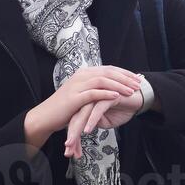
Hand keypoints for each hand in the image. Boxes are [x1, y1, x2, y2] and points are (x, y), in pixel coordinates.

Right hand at [28, 64, 142, 138]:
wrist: (46, 116)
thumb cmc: (64, 108)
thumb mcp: (81, 94)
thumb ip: (93, 89)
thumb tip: (109, 89)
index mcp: (84, 73)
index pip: (108, 69)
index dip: (124, 73)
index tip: (137, 78)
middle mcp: (81, 76)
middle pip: (108, 72)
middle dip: (125, 78)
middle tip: (139, 84)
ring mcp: (77, 85)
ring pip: (102, 80)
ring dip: (119, 85)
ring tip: (131, 91)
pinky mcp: (74, 98)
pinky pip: (93, 93)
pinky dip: (106, 94)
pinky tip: (117, 96)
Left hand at [63, 88, 144, 158]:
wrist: (140, 98)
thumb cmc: (124, 107)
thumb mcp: (108, 121)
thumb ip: (97, 123)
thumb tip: (86, 129)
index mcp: (89, 103)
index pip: (76, 119)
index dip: (72, 135)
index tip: (69, 150)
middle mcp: (91, 98)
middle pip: (76, 116)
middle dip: (71, 134)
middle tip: (67, 149)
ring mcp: (99, 96)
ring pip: (84, 113)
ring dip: (77, 129)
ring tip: (72, 142)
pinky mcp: (109, 96)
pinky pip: (97, 109)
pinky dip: (91, 120)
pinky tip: (87, 130)